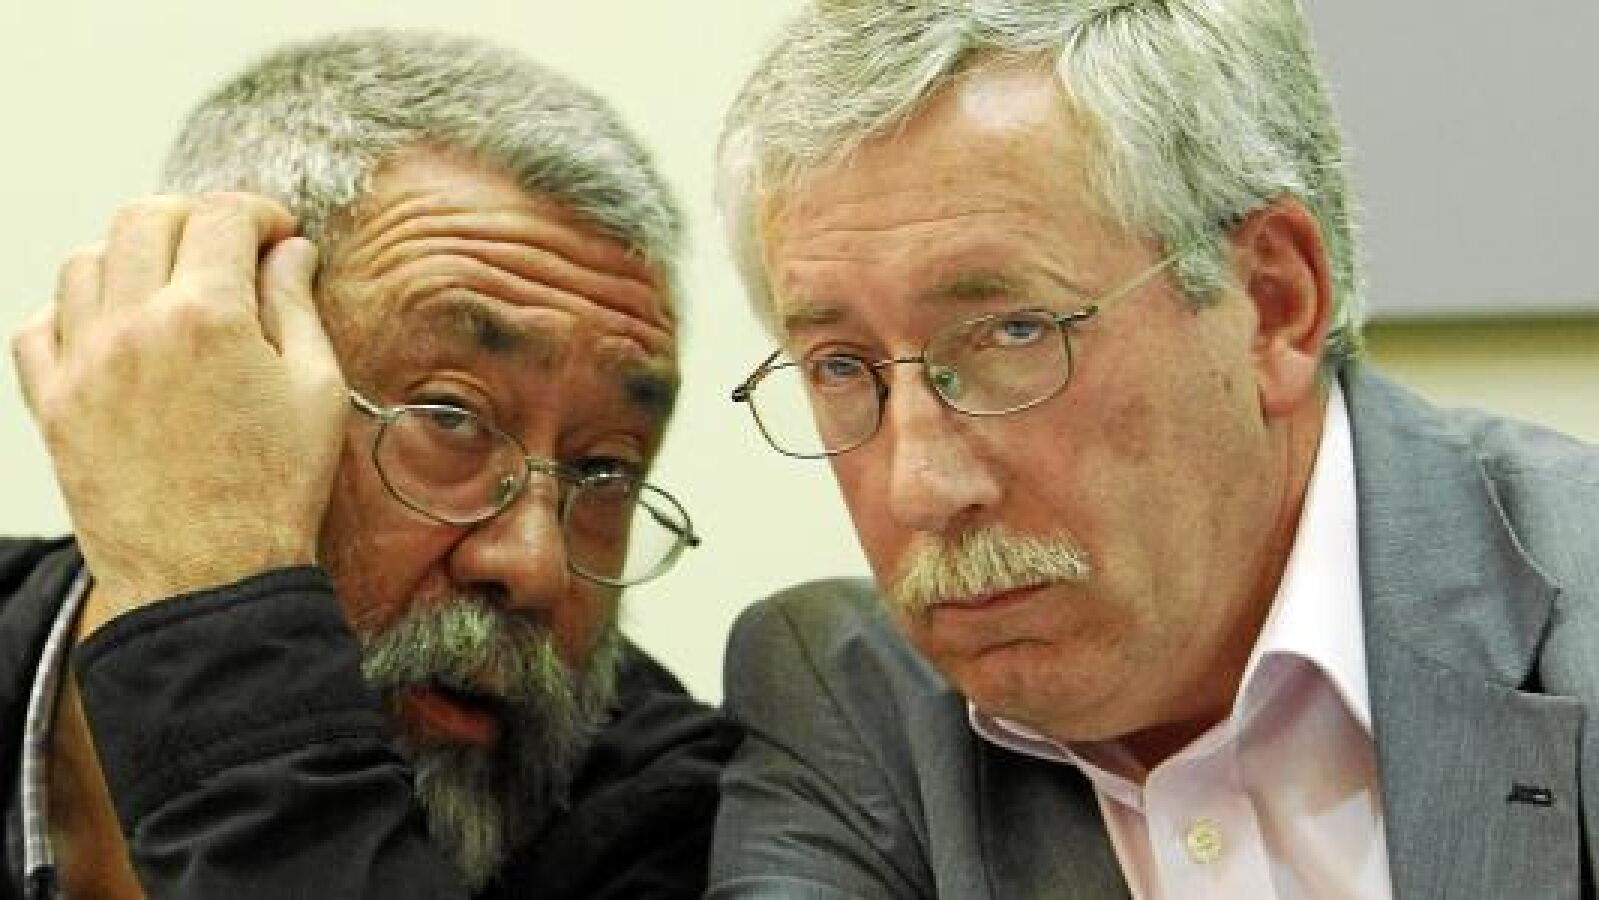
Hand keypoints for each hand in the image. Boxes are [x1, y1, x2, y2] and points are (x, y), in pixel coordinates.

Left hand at [11, 193, 346, 628]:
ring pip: (85, 262)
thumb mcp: (315, 392)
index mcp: (208, 315)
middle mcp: (134, 325)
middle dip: (194, 219)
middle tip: (227, 247)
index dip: (259, 213)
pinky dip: (72, 310)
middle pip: (146, 219)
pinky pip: (38, 326)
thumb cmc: (274, 491)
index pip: (223, 217)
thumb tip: (289, 253)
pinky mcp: (54, 405)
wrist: (208, 579)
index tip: (278, 233)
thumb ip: (297, 308)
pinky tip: (111, 329)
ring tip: (169, 287)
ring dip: (131, 257)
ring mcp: (83, 364)